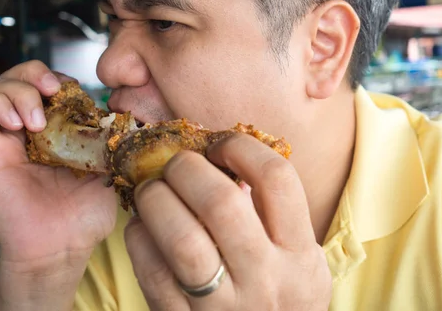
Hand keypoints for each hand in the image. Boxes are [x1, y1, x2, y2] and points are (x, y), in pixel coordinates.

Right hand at [0, 61, 117, 303]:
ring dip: (19, 90)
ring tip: (37, 120)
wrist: (61, 246)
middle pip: (21, 77)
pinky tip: (18, 125)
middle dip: (36, 72)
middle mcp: (31, 129)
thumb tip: (122, 113)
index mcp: (60, 129)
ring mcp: (7, 139)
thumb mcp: (110, 167)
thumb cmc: (84, 214)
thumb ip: (112, 138)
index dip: (61, 78)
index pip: (51, 84)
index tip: (76, 91)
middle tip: (53, 90)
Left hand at [125, 134, 331, 309]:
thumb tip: (226, 161)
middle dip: (188, 169)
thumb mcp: (302, 263)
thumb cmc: (284, 303)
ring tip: (151, 191)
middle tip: (177, 165)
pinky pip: (152, 273)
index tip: (220, 146)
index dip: (241, 147)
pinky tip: (141, 229)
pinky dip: (139, 239)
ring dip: (157, 201)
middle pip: (221, 203)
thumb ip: (277, 218)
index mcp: (299, 255)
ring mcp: (224, 308)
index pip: (277, 179)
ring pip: (183, 239)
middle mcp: (266, 280)